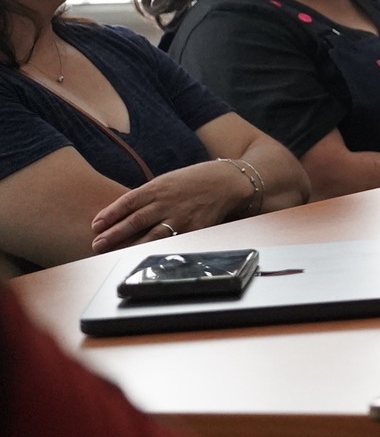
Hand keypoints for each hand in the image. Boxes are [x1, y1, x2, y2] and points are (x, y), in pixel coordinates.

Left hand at [89, 160, 251, 251]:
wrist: (227, 181)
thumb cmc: (193, 181)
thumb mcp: (167, 181)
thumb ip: (146, 196)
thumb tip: (121, 214)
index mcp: (158, 187)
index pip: (128, 201)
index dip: (110, 214)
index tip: (95, 226)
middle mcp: (168, 202)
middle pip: (136, 220)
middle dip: (114, 234)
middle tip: (97, 244)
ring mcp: (181, 217)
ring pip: (151, 235)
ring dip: (130, 245)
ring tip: (113, 253)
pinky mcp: (195, 229)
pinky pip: (173, 241)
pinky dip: (157, 249)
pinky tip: (144, 256)